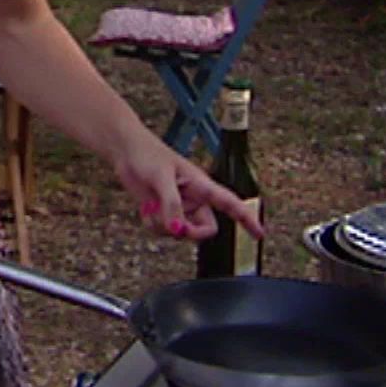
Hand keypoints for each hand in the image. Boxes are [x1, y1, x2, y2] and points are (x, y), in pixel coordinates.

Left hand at [113, 134, 261, 241]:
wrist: (126, 151)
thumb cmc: (147, 155)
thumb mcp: (161, 179)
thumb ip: (171, 205)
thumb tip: (178, 230)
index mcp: (202, 185)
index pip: (231, 204)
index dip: (247, 219)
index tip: (260, 235)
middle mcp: (194, 199)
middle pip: (204, 230)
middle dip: (188, 232)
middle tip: (172, 225)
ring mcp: (179, 207)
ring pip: (181, 233)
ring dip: (165, 226)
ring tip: (152, 206)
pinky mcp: (164, 212)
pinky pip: (164, 231)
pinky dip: (154, 224)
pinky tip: (146, 208)